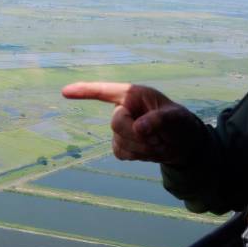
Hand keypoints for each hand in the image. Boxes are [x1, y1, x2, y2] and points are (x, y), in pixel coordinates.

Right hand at [61, 81, 207, 164]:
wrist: (183, 144)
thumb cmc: (180, 123)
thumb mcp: (177, 119)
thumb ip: (159, 120)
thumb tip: (139, 128)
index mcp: (133, 94)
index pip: (104, 91)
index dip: (84, 91)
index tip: (65, 92)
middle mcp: (123, 108)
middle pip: (116, 123)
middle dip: (137, 135)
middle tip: (158, 138)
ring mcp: (120, 127)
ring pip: (119, 141)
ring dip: (141, 147)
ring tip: (158, 143)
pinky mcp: (120, 144)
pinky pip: (120, 153)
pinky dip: (136, 155)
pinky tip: (149, 150)